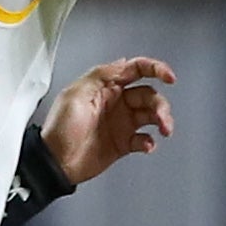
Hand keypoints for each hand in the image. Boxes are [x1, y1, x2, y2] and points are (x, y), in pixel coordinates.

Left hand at [40, 57, 175, 184]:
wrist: (56, 163)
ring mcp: (121, 123)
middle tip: (162, 117)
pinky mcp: (123, 143)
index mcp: (105, 87)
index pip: (135, 70)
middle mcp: (116, 103)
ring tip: (164, 130)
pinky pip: (144, 139)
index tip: (169, 77)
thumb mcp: (76, 93)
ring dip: (161, 121)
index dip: (155, 69)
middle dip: (160, 104)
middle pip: (149, 95)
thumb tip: (124, 62)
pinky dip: (149, 142)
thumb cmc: (60, 129)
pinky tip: (146, 145)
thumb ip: (101, 76)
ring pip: (151, 115)